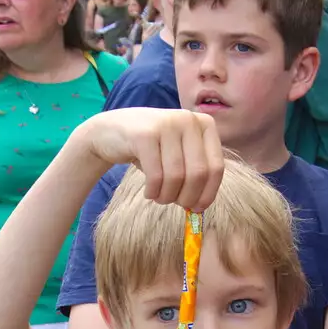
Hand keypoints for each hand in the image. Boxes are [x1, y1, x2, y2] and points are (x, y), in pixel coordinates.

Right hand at [76, 108, 223, 211]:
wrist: (111, 131)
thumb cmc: (151, 148)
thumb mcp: (180, 154)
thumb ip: (195, 172)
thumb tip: (201, 206)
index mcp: (205, 124)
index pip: (216, 167)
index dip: (208, 193)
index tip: (197, 208)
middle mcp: (188, 119)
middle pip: (198, 173)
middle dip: (187, 197)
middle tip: (175, 203)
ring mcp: (166, 124)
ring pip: (176, 176)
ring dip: (168, 196)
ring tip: (159, 197)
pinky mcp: (145, 134)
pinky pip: (156, 175)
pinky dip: (153, 191)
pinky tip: (149, 192)